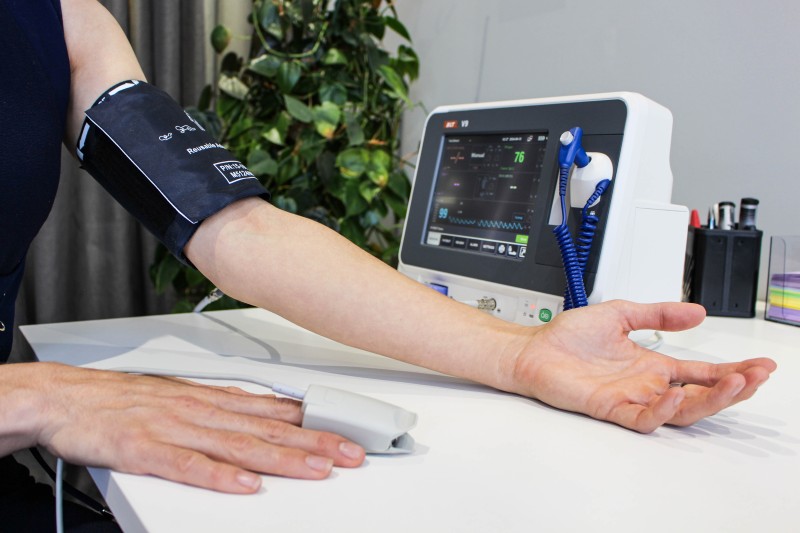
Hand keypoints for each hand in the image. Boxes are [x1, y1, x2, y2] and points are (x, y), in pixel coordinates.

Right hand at [15, 362, 364, 492]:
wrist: (63, 395)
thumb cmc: (122, 399)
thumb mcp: (181, 397)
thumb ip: (223, 409)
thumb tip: (265, 413)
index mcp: (209, 399)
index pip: (271, 412)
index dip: (312, 425)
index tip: (345, 434)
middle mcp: (199, 410)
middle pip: (266, 430)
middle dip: (313, 443)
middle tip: (348, 454)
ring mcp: (174, 429)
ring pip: (237, 445)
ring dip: (281, 458)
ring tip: (316, 468)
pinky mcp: (144, 449)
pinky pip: (187, 465)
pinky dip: (218, 476)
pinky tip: (245, 485)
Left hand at [510, 300, 776, 431]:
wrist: (533, 349)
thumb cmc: (568, 337)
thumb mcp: (621, 313)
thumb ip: (658, 314)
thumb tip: (697, 312)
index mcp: (651, 364)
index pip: (700, 372)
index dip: (731, 371)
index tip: (759, 365)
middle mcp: (645, 384)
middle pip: (700, 395)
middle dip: (733, 388)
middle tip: (756, 376)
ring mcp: (630, 398)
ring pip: (680, 410)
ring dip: (710, 400)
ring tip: (733, 383)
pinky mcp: (610, 407)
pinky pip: (643, 417)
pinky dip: (661, 409)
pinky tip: (675, 392)